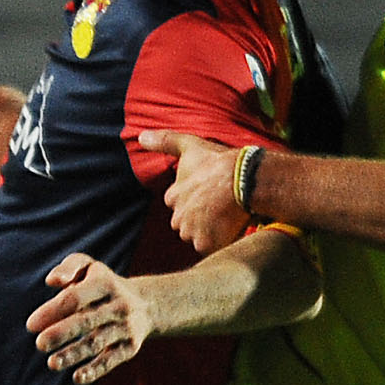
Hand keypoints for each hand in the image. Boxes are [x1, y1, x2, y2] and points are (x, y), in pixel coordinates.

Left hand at [27, 253, 162, 384]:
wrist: (146, 304)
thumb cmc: (103, 284)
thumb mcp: (89, 267)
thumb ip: (68, 267)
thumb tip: (51, 281)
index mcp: (104, 283)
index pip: (75, 298)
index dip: (52, 311)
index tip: (31, 325)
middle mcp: (118, 305)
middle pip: (86, 320)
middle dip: (62, 333)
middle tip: (40, 344)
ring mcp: (125, 327)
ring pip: (97, 342)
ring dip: (74, 353)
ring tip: (52, 363)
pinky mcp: (130, 347)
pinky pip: (112, 360)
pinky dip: (95, 370)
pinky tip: (77, 378)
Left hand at [136, 129, 247, 252]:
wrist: (243, 178)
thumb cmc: (218, 161)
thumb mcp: (190, 145)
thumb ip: (165, 141)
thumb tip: (141, 136)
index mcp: (172, 197)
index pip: (179, 205)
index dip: (196, 200)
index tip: (209, 193)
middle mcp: (178, 218)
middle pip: (188, 224)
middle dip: (200, 219)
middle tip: (220, 206)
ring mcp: (192, 232)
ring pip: (199, 237)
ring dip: (210, 231)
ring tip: (227, 216)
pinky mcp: (207, 244)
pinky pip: (212, 248)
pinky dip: (220, 241)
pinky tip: (231, 227)